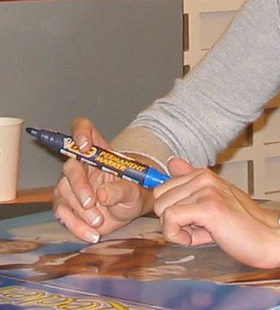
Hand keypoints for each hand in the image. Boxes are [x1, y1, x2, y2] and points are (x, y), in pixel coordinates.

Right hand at [52, 118, 150, 242]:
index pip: (83, 129)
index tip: (86, 146)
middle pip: (71, 166)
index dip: (80, 133)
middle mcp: (82, 164)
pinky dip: (75, 225)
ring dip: (80, 210)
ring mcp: (72, 184)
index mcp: (100, 150)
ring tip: (99, 222)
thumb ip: (122, 190)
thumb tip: (102, 195)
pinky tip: (91, 233)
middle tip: (92, 202)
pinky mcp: (66, 204)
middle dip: (80, 186)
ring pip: (64, 191)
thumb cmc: (134, 193)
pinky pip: (62, 212)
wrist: (131, 211)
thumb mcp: (135, 192)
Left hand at [153, 158, 279, 268]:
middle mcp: (204, 178)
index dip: (172, 211)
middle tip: (201, 227)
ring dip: (179, 231)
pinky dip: (179, 237)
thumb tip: (171, 161)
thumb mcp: (213, 199)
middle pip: (158, 200)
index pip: (162, 189)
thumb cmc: (242, 224)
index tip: (194, 219)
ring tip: (206, 231)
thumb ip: (190, 180)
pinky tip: (203, 237)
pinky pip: (170, 221)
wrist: (268, 237)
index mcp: (203, 175)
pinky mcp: (208, 207)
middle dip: (173, 221)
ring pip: (163, 211)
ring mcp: (207, 191)